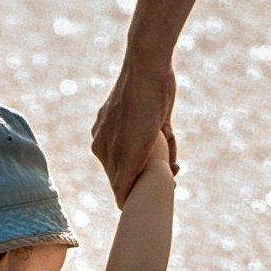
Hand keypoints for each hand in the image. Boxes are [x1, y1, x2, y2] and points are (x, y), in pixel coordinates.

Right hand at [91, 57, 178, 197]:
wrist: (149, 66)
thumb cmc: (137, 108)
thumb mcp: (131, 152)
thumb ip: (124, 179)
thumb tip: (122, 204)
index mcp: (100, 148)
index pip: (119, 184)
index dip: (137, 192)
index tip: (154, 196)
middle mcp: (111, 139)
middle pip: (136, 170)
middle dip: (153, 172)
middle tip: (170, 170)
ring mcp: (129, 128)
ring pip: (150, 156)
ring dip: (164, 156)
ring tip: (168, 145)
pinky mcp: (147, 118)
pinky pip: (159, 141)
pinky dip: (167, 142)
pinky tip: (167, 130)